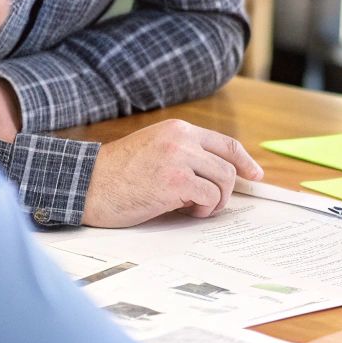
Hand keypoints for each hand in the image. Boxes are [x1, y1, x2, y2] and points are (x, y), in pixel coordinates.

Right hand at [82, 119, 264, 227]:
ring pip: (224, 181)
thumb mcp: (154, 151)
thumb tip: (218, 176)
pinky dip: (204, 210)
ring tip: (194, 208)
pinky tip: (186, 212)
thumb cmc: (117, 175)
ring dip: (215, 202)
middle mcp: (181, 140)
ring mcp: (178, 159)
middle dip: (227, 190)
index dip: (245, 161)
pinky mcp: (174, 182)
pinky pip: (209, 197)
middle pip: (229, 165)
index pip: (225, 143)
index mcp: (178, 130)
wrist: (86, 184)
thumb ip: (184, 155)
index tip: (255, 175)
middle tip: (211, 205)